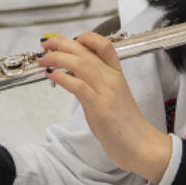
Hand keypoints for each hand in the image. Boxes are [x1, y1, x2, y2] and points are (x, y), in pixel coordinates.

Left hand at [38, 34, 172, 184]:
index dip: (85, 38)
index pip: (104, 45)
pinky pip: (79, 86)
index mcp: (117, 74)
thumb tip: (72, 78)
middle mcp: (112, 78)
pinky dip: (62, 78)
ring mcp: (107, 92)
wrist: (142, 146)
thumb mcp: (111, 98)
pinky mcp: (100, 107)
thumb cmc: (126, 125)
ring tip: (43, 59)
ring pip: (80, 64)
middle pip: (86, 51)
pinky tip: (52, 75)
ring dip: (57, 58)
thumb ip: (94, 86)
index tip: (67, 40)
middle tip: (45, 44)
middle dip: (62, 43)